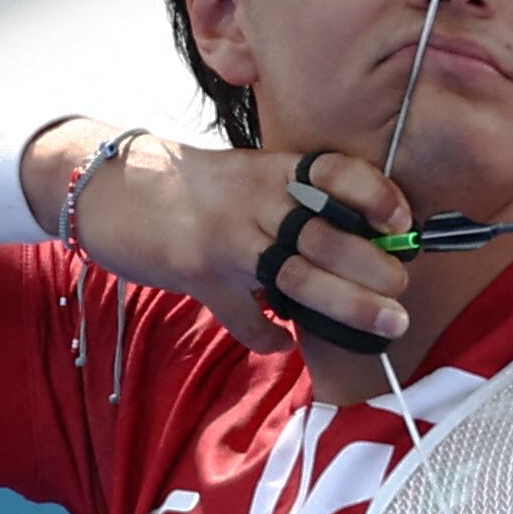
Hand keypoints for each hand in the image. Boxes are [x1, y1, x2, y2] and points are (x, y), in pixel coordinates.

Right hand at [27, 121, 413, 354]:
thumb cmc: (188, 188)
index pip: (333, 172)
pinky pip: (243, 314)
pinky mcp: (198, 273)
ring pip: (296, 275)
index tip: (404, 222)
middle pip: (326, 234)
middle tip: (401, 290)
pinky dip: (267, 335)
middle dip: (372, 265)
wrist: (108, 187)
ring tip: (383, 322)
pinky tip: (283, 342)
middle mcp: (253, 200)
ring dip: (345, 303)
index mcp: (270, 171)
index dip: (375, 195)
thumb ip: (288, 204)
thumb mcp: (243, 178)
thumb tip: (350, 246)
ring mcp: (225, 238)